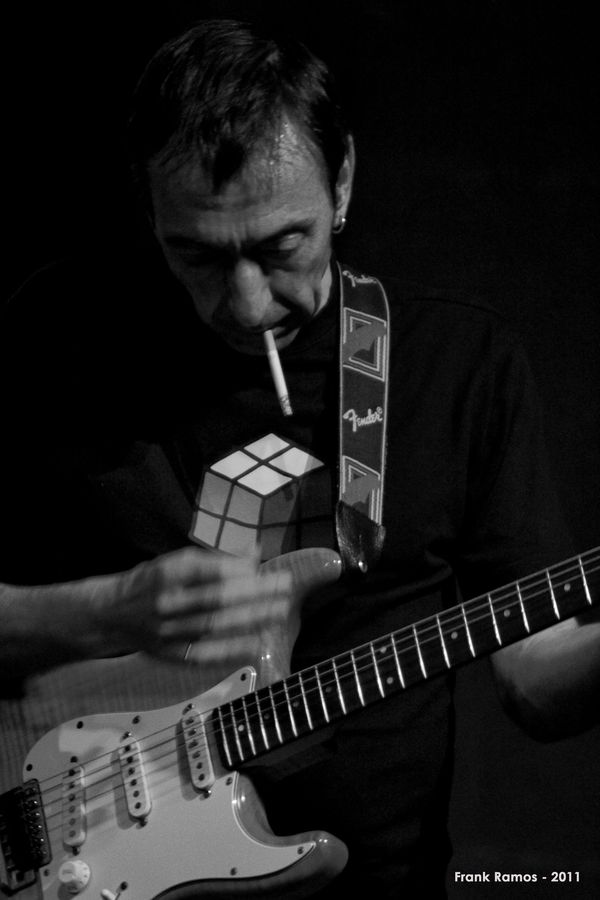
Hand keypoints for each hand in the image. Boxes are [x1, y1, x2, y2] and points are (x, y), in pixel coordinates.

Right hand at [83, 547, 291, 666]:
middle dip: (255, 592)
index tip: (265, 564)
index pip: (208, 570)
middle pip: (216, 598)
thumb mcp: (176, 561)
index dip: (238, 569)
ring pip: (215, 624)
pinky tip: (256, 643)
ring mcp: (168, 631)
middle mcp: (167, 602)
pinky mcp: (170, 653)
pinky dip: (231, 649)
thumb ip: (215, 559)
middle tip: (284, 586)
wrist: (108, 615)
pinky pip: (204, 653)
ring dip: (251, 618)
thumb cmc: (150, 582)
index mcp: (166, 573)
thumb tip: (255, 552)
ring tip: (279, 610)